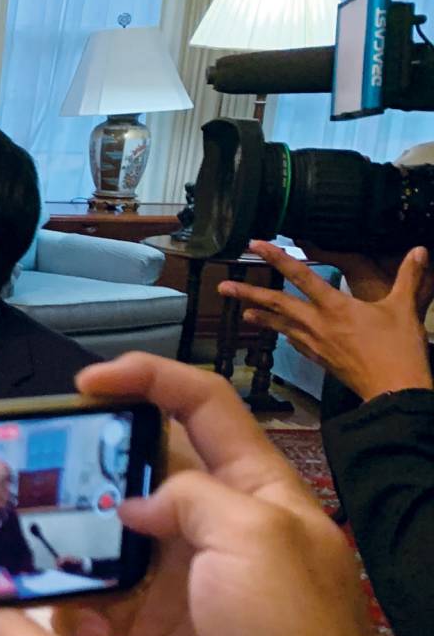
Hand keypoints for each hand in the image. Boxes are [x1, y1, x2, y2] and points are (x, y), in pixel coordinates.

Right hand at [63, 353, 419, 635]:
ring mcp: (178, 574)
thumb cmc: (292, 632)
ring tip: (45, 554)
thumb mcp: (255, 540)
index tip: (87, 382)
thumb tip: (133, 506)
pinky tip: (86, 629)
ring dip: (73, 543)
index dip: (147, 379)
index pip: (201, 406)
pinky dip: (78, 607)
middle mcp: (212, 522)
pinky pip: (95, 597)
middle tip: (42, 471)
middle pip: (139, 467)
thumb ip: (190, 497)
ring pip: (106, 533)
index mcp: (253, 488)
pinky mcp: (149, 624)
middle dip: (91, 466)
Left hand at [217, 240, 431, 399]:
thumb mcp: (405, 308)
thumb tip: (420, 249)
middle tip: (222, 286)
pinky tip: (280, 334)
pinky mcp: (320, 360)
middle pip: (277, 303)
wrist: (393, 390)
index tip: (254, 245)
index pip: (300, 275)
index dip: (277, 257)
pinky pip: (296, 343)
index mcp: (335, 306)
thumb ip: (409, 276)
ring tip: (244, 312)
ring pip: (281, 325)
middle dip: (248, 293)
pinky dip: (285, 335)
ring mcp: (315, 344)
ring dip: (262, 317)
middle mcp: (317, 324)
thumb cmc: (399, 348)